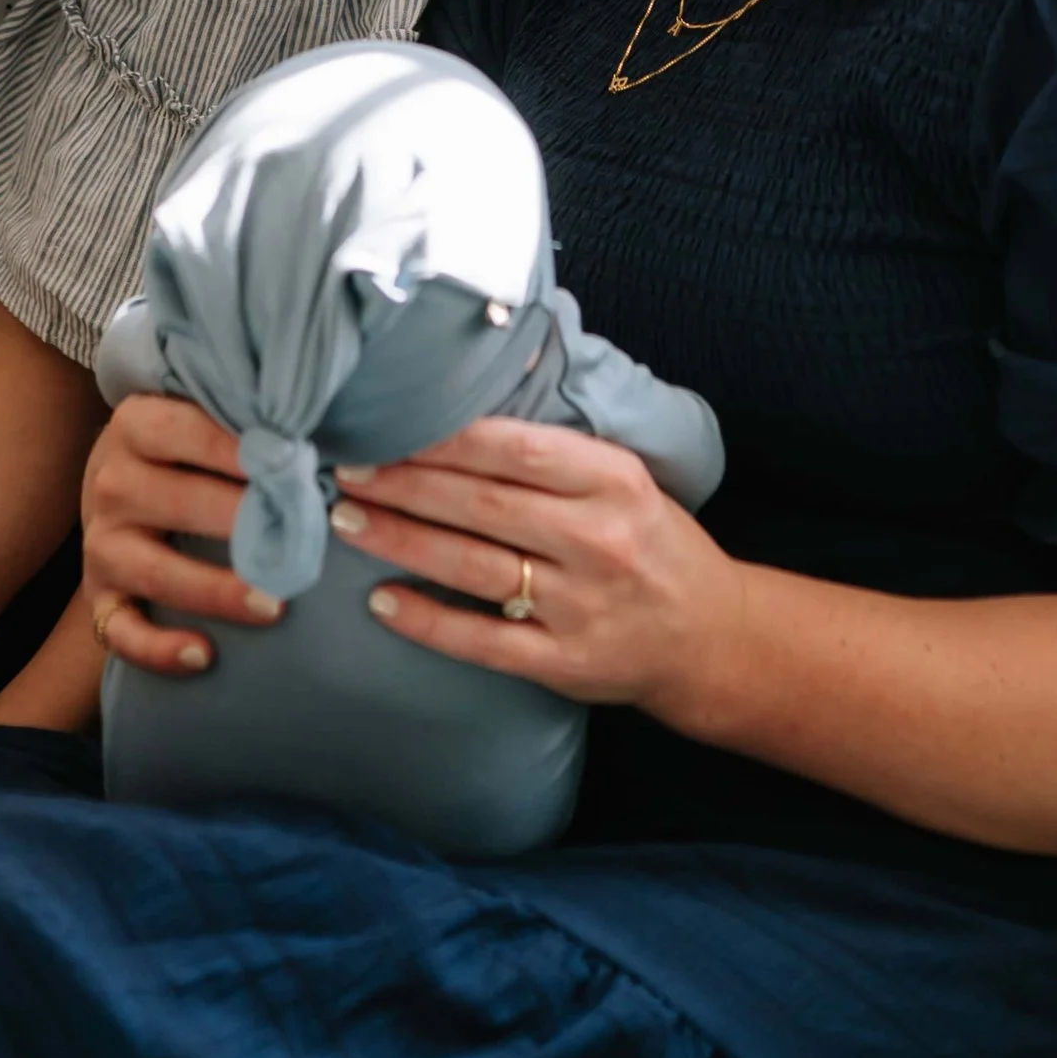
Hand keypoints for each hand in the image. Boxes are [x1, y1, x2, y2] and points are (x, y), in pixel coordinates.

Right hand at [78, 394, 289, 677]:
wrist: (116, 489)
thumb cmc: (181, 451)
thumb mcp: (195, 421)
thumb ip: (240, 422)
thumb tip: (312, 441)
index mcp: (135, 426)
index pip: (184, 431)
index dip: (237, 449)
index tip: (292, 464)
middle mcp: (113, 484)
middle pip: (177, 501)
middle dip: (240, 520)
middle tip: (298, 538)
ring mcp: (102, 545)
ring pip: (154, 571)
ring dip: (214, 590)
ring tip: (271, 605)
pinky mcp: (100, 598)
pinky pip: (122, 631)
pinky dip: (158, 649)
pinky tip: (204, 656)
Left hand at [330, 420, 745, 719]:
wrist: (710, 637)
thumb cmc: (651, 543)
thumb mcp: (624, 478)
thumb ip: (556, 449)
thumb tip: (472, 394)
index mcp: (613, 481)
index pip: (517, 450)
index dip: (446, 438)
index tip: (388, 424)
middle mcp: (598, 541)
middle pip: (483, 505)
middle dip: (405, 484)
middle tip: (346, 468)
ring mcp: (580, 607)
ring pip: (474, 567)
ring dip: (402, 541)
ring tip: (346, 520)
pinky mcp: (564, 663)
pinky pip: (483, 641)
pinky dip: (429, 622)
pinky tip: (383, 602)